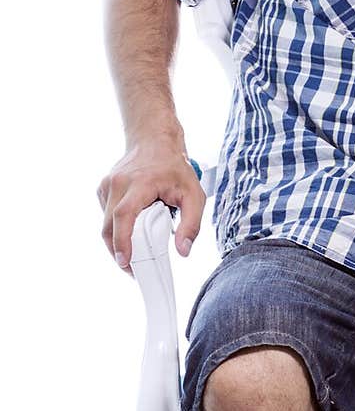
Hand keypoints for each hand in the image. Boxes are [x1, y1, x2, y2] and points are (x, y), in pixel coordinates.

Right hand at [97, 139, 204, 276]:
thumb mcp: (194, 195)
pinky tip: (131, 230)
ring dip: (116, 242)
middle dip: (117, 251)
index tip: (125, 262)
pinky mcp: (102, 189)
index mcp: (139, 183)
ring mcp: (106, 186)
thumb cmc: (175, 167)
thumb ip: (191, 224)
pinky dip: (116, 228)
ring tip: (134, 254)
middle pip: (109, 225)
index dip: (122, 241)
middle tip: (132, 270)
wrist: (154, 140)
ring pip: (105, 223)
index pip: (124, 216)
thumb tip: (183, 251)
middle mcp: (117, 183)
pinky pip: (106, 216)